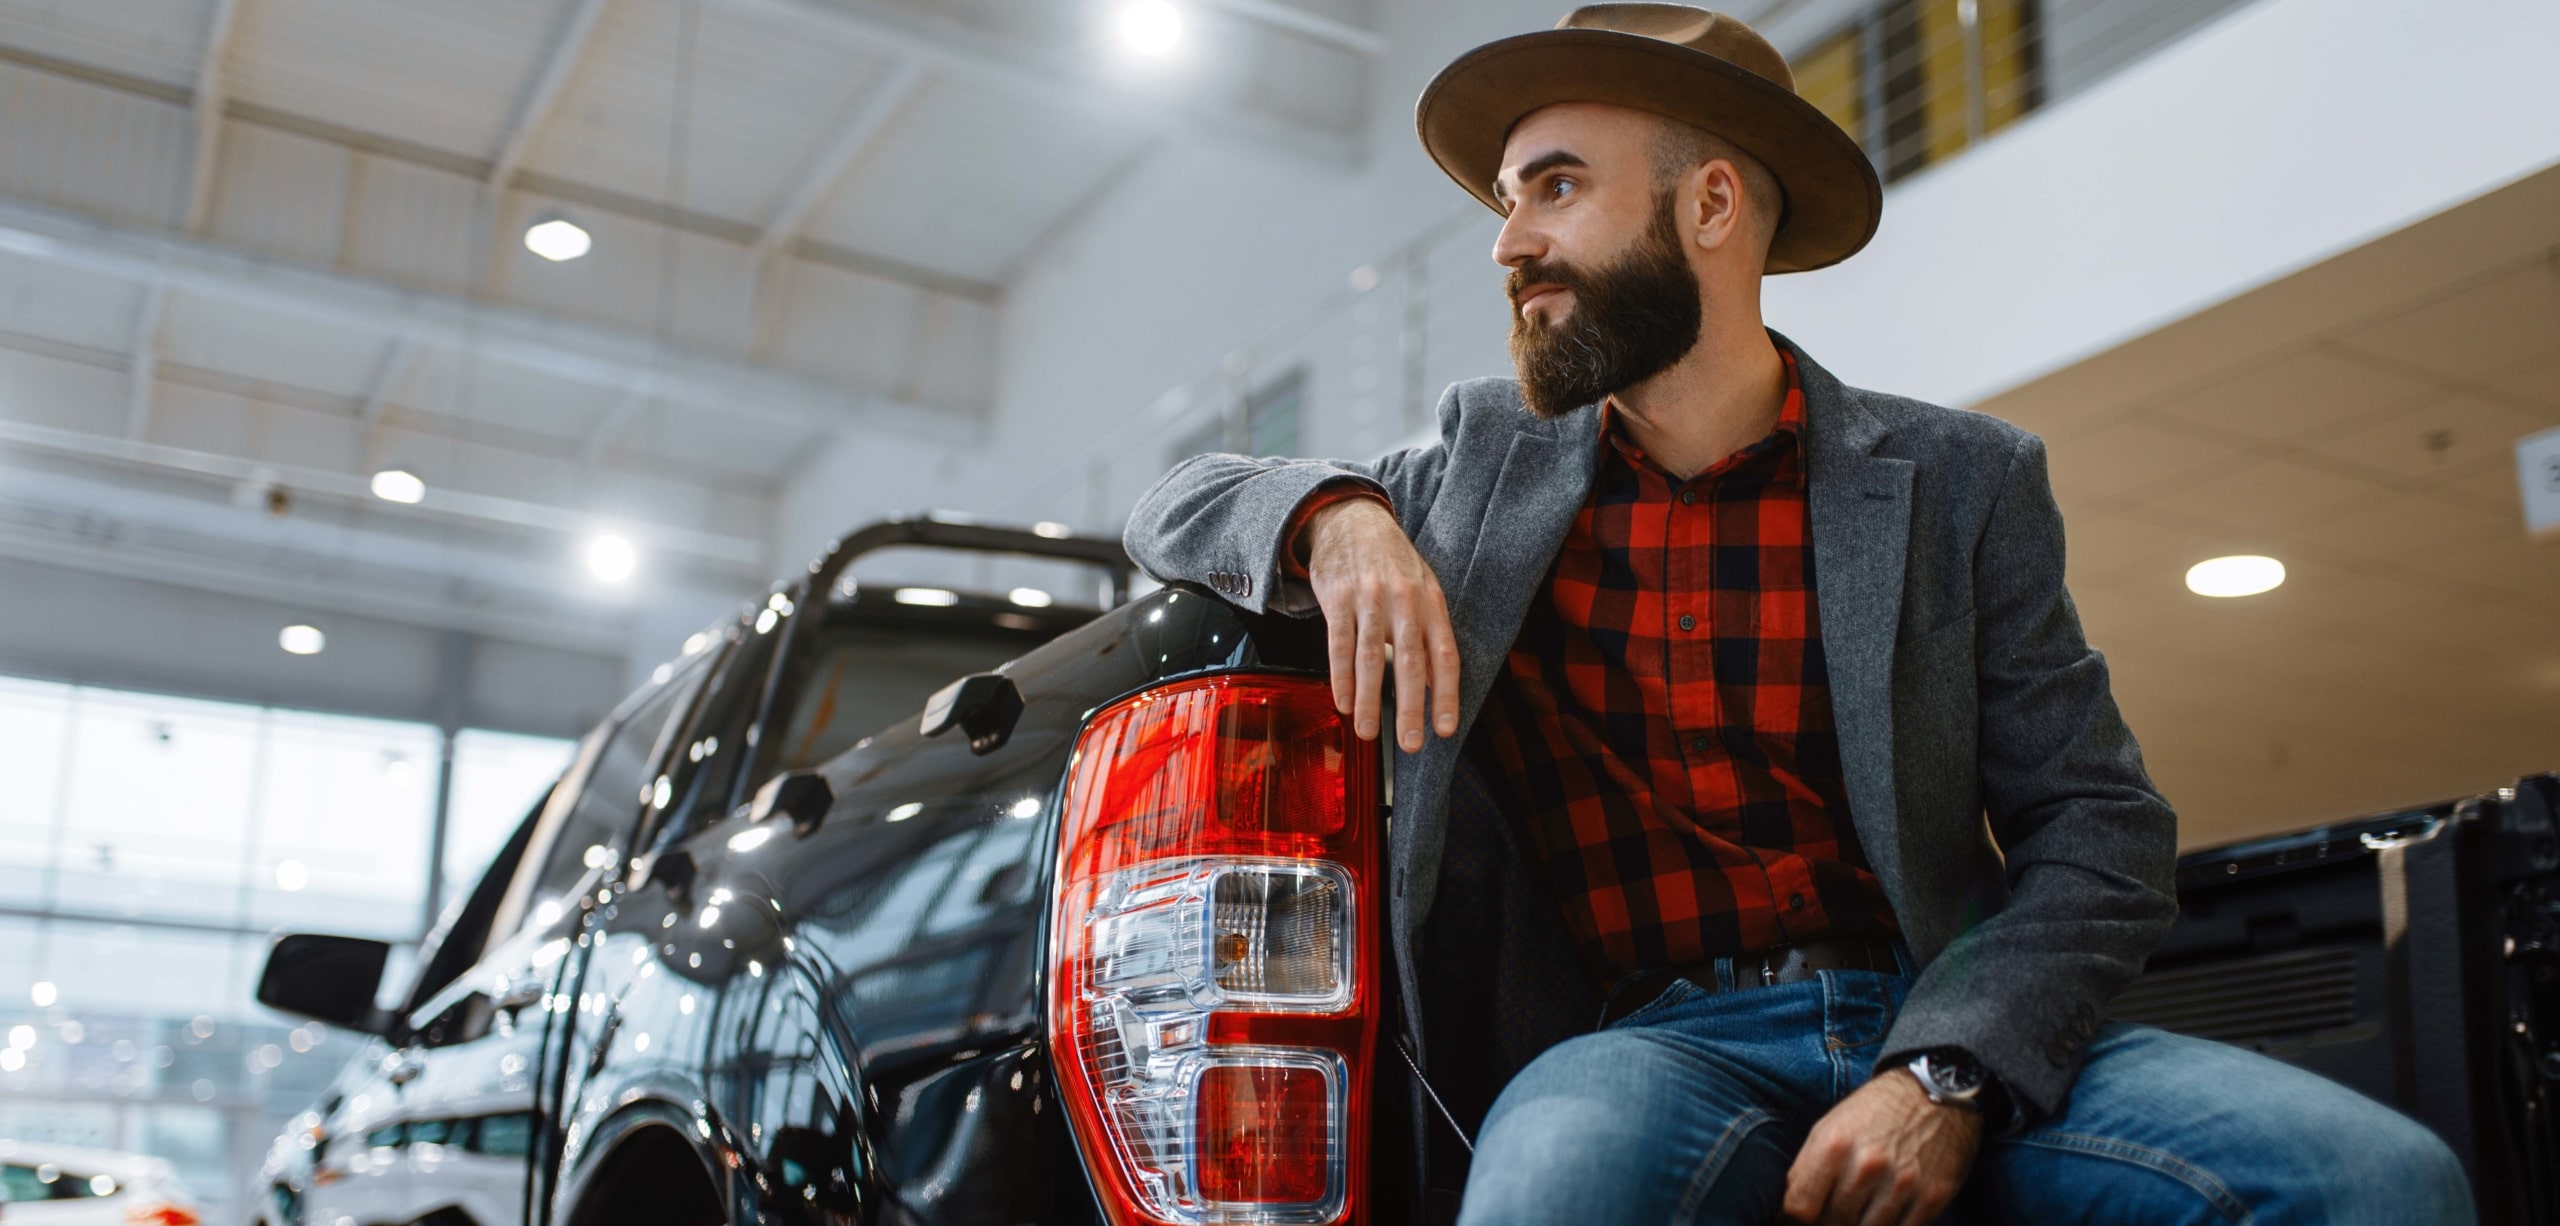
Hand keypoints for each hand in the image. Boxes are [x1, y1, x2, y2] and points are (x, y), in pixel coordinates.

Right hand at [1302, 497, 1460, 751]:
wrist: (1352, 519)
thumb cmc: (1392, 565)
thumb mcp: (1422, 591)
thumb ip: (1429, 636)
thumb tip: (1435, 689)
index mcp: (1432, 602)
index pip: (1445, 654)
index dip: (1446, 694)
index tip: (1446, 729)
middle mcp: (1405, 601)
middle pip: (1409, 662)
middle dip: (1410, 708)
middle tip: (1411, 744)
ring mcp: (1370, 598)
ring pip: (1370, 658)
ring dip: (1369, 700)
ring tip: (1368, 733)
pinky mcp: (1338, 597)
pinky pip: (1339, 644)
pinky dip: (1341, 677)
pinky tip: (1342, 702)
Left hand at [1782, 1069, 1982, 1225]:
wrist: (1934, 1093)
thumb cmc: (1875, 1111)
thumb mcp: (1830, 1127)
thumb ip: (1808, 1169)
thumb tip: (1792, 1211)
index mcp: (1833, 1145)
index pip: (1800, 1207)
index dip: (1796, 1219)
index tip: (1800, 1218)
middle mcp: (1866, 1166)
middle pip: (1832, 1223)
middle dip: (1828, 1223)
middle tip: (1832, 1214)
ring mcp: (1901, 1184)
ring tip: (1858, 1213)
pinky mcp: (1932, 1196)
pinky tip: (1884, 1216)